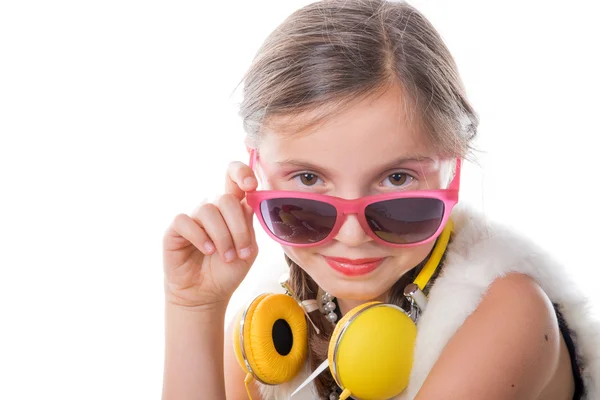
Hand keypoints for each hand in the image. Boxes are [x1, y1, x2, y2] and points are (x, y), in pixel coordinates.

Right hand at [162, 162, 258, 308]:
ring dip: (222, 237)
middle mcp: (212, 208)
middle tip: (241, 252)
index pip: (234, 177)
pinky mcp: (175, 229)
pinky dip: (200, 236)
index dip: (242, 173)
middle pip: (226, 199)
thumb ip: (249, 226)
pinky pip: (186, 221)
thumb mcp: (248, 250)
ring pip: (208, 210)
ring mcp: (193, 217)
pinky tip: (207, 250)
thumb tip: (248, 203)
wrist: (206, 294)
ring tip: (226, 257)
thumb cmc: (227, 271)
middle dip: (238, 228)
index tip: (251, 186)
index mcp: (232, 209)